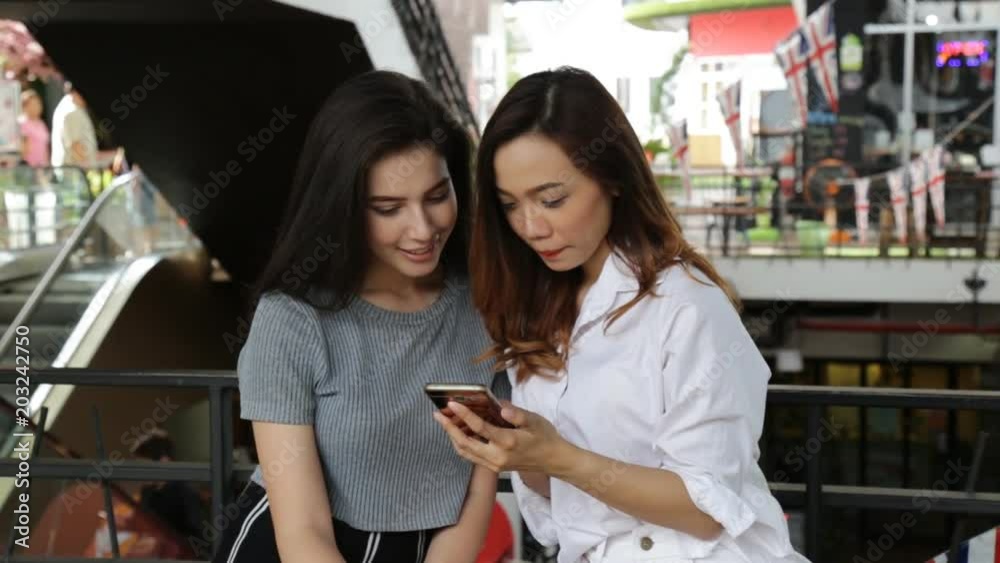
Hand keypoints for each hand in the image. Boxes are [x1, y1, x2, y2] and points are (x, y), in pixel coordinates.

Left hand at [432, 400, 571, 473]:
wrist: (553, 460)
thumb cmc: (545, 437)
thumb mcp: (534, 420)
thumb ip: (516, 414)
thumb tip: (500, 406)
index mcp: (507, 442)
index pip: (479, 427)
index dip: (464, 415)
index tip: (451, 404)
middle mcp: (497, 456)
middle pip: (465, 443)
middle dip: (449, 428)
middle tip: (438, 414)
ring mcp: (494, 464)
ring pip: (465, 452)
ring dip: (453, 437)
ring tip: (445, 422)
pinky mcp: (494, 468)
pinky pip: (471, 456)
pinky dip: (461, 444)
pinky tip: (459, 432)